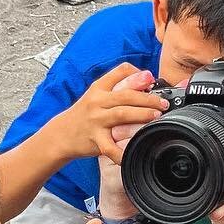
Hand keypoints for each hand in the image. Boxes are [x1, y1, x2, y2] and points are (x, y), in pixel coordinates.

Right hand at [94, 69, 163, 220]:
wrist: (60, 134)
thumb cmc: (84, 114)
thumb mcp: (96, 94)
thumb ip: (118, 86)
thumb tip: (146, 79)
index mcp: (99, 87)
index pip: (120, 72)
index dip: (138, 74)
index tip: (151, 79)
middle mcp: (97, 101)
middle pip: (126, 94)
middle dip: (148, 98)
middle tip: (162, 103)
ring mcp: (96, 120)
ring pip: (122, 114)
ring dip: (142, 114)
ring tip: (157, 115)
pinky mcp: (95, 139)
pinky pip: (111, 147)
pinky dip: (123, 151)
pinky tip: (133, 151)